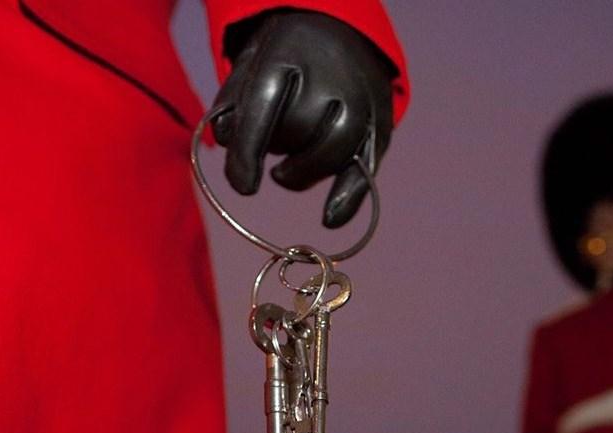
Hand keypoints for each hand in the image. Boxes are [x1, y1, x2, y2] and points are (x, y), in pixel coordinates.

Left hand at [212, 11, 394, 227]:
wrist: (340, 33)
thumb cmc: (284, 60)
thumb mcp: (250, 65)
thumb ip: (232, 104)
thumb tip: (231, 144)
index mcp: (291, 48)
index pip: (266, 104)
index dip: (250, 150)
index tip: (243, 186)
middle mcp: (333, 72)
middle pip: (300, 128)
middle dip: (278, 146)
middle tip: (271, 145)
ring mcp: (363, 98)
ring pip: (332, 152)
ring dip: (302, 174)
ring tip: (283, 173)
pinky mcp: (381, 125)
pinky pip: (365, 169)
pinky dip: (347, 199)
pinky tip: (330, 219)